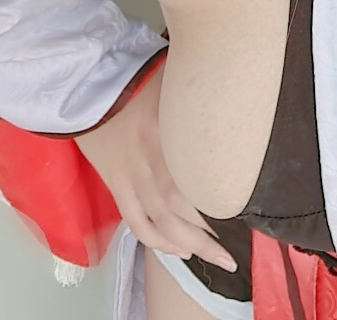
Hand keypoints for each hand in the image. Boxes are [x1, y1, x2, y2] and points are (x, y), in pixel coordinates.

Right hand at [75, 60, 236, 271]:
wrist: (89, 84)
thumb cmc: (138, 78)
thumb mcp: (177, 80)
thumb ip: (204, 95)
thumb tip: (238, 93)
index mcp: (170, 134)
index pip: (201, 175)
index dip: (223, 199)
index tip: (247, 210)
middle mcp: (152, 161)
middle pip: (183, 208)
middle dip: (210, 235)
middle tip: (233, 252)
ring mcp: (131, 176)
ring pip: (161, 223)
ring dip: (188, 245)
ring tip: (214, 259)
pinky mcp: (116, 184)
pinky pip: (136, 222)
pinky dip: (157, 242)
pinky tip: (178, 251)